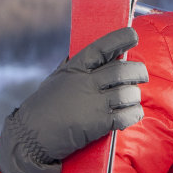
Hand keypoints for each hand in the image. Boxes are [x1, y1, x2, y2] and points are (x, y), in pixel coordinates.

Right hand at [0, 26, 147, 172]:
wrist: (31, 137)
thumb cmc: (42, 108)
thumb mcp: (55, 80)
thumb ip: (74, 69)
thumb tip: (92, 56)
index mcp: (74, 69)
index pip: (101, 48)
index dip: (120, 39)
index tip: (133, 35)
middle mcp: (86, 83)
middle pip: (123, 71)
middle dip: (138, 72)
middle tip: (142, 75)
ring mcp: (94, 103)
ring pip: (129, 93)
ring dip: (135, 96)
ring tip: (131, 99)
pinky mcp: (100, 124)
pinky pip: (128, 115)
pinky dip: (134, 113)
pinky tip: (131, 113)